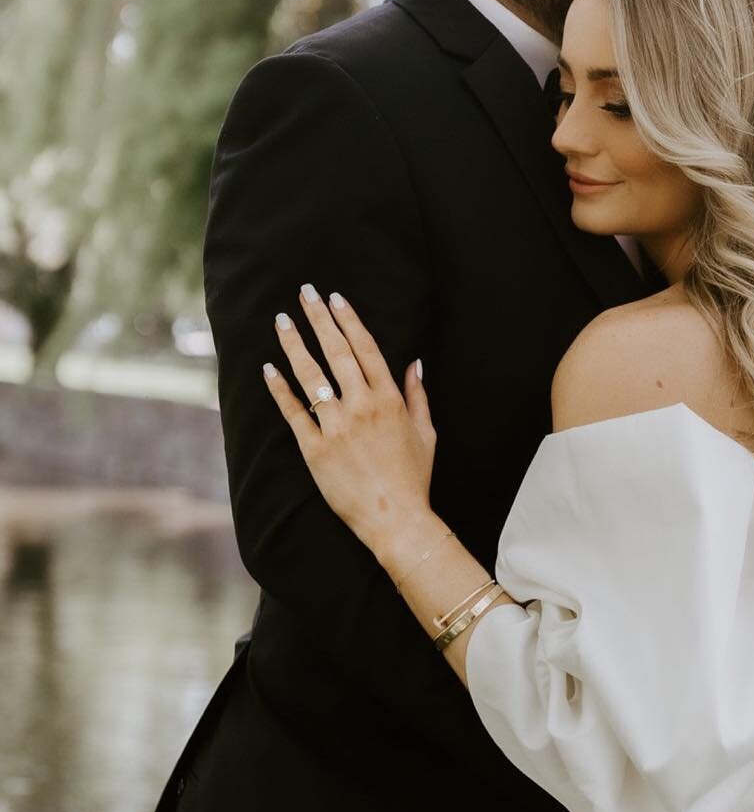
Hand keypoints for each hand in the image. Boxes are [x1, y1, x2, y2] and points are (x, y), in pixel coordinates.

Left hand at [263, 285, 435, 556]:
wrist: (396, 519)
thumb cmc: (414, 478)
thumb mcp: (427, 434)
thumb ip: (417, 396)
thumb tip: (413, 364)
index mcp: (389, 401)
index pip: (365, 349)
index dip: (349, 321)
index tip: (335, 299)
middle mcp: (361, 407)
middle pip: (336, 353)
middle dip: (319, 319)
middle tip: (304, 292)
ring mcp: (336, 427)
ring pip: (311, 376)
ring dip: (294, 344)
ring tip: (282, 320)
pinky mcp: (315, 449)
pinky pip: (293, 413)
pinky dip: (280, 389)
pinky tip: (269, 368)